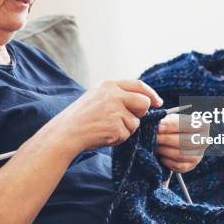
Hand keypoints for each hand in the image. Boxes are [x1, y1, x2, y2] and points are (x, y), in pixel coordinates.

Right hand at [48, 79, 162, 152]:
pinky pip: (127, 134)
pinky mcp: (116, 125)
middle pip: (143, 103)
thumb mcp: (97, 96)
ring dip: (125, 129)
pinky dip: (119, 138)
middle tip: (124, 119)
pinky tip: (104, 135)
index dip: (150, 93)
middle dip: (139, 114)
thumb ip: (117, 95)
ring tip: (106, 128)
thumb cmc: (81, 117)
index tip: (158, 102)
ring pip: (136, 122)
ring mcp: (115, 110)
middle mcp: (113, 94)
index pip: (138, 85)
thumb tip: (143, 101)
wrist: (65, 132)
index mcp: (108, 84)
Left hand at [155, 114, 209, 172]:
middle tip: (154, 138)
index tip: (158, 127)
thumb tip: (157, 125)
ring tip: (156, 146)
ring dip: (165, 151)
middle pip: (184, 141)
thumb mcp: (173, 119)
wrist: (181, 138)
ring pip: (180, 155)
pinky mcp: (192, 165)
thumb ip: (167, 121)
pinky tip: (162, 156)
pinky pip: (179, 166)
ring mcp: (199, 154)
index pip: (187, 125)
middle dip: (166, 139)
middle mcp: (204, 140)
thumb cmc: (176, 127)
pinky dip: (167, 161)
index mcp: (202, 125)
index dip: (171, 126)